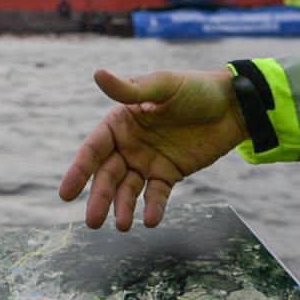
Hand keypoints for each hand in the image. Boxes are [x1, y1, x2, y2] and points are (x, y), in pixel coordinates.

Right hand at [56, 66, 246, 230]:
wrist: (234, 106)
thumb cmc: (195, 88)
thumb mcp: (163, 85)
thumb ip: (130, 90)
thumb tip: (98, 74)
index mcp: (120, 122)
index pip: (94, 149)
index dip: (79, 171)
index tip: (66, 194)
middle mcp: (129, 144)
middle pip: (108, 175)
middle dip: (100, 198)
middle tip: (94, 222)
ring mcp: (148, 161)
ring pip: (128, 189)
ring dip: (123, 208)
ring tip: (123, 226)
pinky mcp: (169, 174)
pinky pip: (157, 195)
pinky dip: (153, 208)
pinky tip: (151, 220)